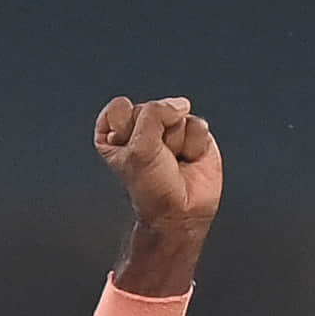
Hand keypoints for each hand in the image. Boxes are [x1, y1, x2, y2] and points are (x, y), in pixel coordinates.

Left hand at [95, 97, 222, 290]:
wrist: (181, 211)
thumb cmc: (153, 188)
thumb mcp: (140, 148)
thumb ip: (154, 115)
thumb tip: (180, 104)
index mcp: (116, 136)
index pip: (119, 108)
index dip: (128, 126)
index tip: (130, 148)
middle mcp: (142, 130)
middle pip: (152, 107)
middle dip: (157, 133)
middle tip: (157, 158)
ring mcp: (169, 130)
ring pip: (177, 114)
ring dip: (177, 141)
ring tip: (173, 161)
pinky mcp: (193, 134)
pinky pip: (197, 124)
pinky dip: (195, 143)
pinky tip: (189, 159)